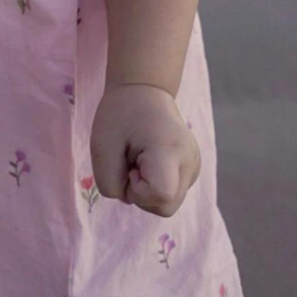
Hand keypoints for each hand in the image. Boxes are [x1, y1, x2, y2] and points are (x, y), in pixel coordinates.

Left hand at [89, 82, 200, 217]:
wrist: (143, 90)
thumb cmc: (120, 114)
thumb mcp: (102, 146)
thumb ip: (110, 182)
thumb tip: (128, 199)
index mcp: (170, 150)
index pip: (160, 195)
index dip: (137, 190)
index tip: (128, 164)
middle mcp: (190, 162)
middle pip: (165, 206)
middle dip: (140, 193)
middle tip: (130, 161)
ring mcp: (194, 167)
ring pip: (168, 204)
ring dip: (146, 190)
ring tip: (139, 158)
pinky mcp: (192, 170)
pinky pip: (170, 193)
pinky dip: (154, 185)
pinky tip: (148, 160)